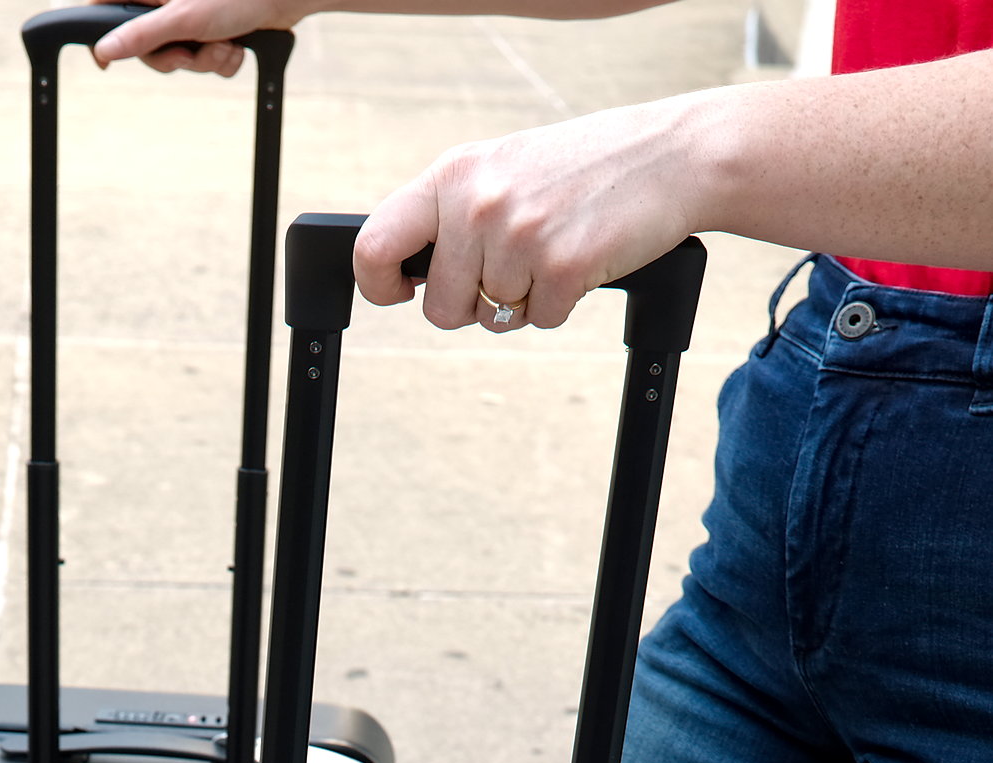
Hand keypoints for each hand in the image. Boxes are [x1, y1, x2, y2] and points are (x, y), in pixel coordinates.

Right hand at [92, 0, 305, 77]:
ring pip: (180, 56)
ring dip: (205, 61)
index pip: (108, 7)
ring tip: (224, 44)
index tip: (105, 64)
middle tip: (191, 52)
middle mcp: (167, 0)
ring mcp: (191, 15)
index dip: (103, 37)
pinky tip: (236, 46)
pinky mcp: (214, 29)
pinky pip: (205, 59)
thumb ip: (141, 35)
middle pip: (147, 45)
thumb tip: (104, 49)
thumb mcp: (183, 18)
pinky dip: (221, 60)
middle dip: (175, 58)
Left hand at [354, 93, 716, 330]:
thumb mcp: (504, 169)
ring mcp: (519, 235)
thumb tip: (407, 272)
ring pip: (493, 319)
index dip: (380, 284)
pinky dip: (562, 304)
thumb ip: (453, 212)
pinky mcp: (561, 266)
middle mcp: (478, 203)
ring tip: (556, 248)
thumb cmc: (584, 168)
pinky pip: (539, 321)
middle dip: (473, 306)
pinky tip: (582, 258)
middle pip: (441, 309)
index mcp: (454, 175)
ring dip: (525, 300)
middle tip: (514, 268)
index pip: (376, 244)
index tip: (401, 292)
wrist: (672, 155)